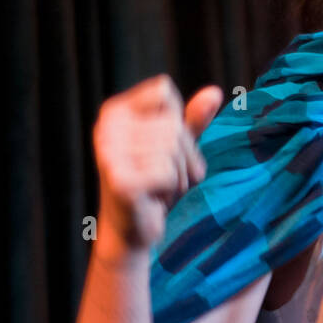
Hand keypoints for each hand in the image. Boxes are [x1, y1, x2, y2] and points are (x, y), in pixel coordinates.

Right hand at [93, 75, 223, 250]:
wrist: (131, 231)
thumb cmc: (155, 184)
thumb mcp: (177, 147)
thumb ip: (194, 119)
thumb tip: (216, 91)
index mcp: (116, 111)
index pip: (164, 91)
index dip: (176, 121)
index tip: (160, 147)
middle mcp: (106, 127)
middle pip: (173, 125)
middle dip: (182, 156)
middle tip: (162, 177)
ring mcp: (109, 153)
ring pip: (172, 149)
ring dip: (178, 175)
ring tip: (158, 188)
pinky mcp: (119, 181)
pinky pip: (168, 173)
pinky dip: (172, 188)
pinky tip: (153, 198)